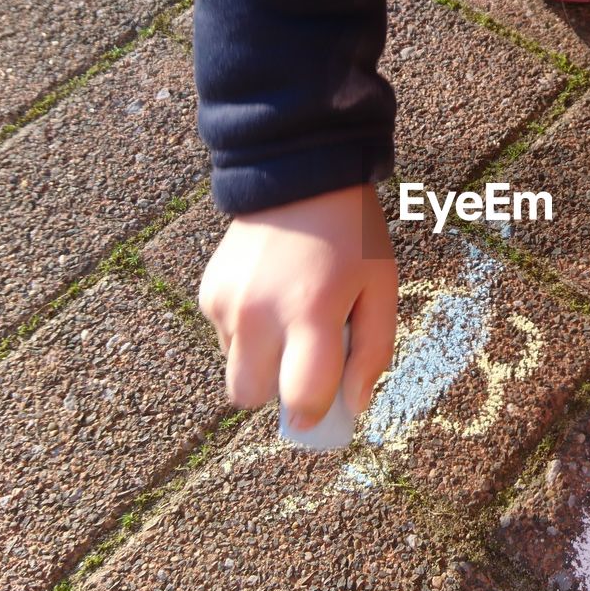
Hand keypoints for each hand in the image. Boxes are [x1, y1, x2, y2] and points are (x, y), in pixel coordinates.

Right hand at [199, 183, 397, 429]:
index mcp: (311, 313)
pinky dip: (248, 334)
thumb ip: (373, 352)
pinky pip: (225, 339)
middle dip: (279, 392)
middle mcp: (260, 313)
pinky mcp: (208, 293)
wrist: (299, 177)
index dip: (314, 414)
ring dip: (262, 362)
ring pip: (235, 370)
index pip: (301, 398)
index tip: (324, 408)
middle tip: (306, 364)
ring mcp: (227, 303)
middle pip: (252, 397)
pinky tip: (271, 297)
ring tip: (291, 319)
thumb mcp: (381, 289)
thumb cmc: (352, 238)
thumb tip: (353, 406)